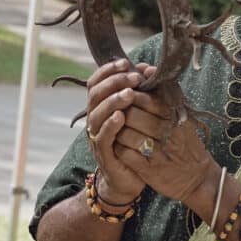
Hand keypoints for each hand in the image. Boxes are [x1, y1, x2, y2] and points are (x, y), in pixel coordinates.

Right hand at [85, 59, 146, 202]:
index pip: (96, 83)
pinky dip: (110, 125)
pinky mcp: (103, 154)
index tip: (125, 63)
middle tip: (133, 78)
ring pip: (96, 114)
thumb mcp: (138, 114)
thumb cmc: (135, 142)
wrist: (131, 177)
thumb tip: (146, 68)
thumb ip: (139, 94)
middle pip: (94, 95)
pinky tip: (120, 117)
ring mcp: (97, 137)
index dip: (107, 71)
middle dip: (113, 82)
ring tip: (129, 94)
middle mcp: (94, 120)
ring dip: (112, 101)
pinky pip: (102, 137)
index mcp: (101, 108)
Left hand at [112, 70, 217, 203]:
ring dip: (117, 130)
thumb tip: (144, 66)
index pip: (145, 98)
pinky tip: (120, 145)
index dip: (131, 95)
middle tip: (119, 113)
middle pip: (132, 115)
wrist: (197, 177)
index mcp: (175, 114)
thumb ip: (164, 89)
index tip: (126, 96)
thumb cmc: (185, 140)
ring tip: (118, 129)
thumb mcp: (182, 112)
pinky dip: (119, 148)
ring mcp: (158, 152)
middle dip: (121, 112)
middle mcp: (167, 131)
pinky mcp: (149, 170)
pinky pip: (125, 153)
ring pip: (126, 134)